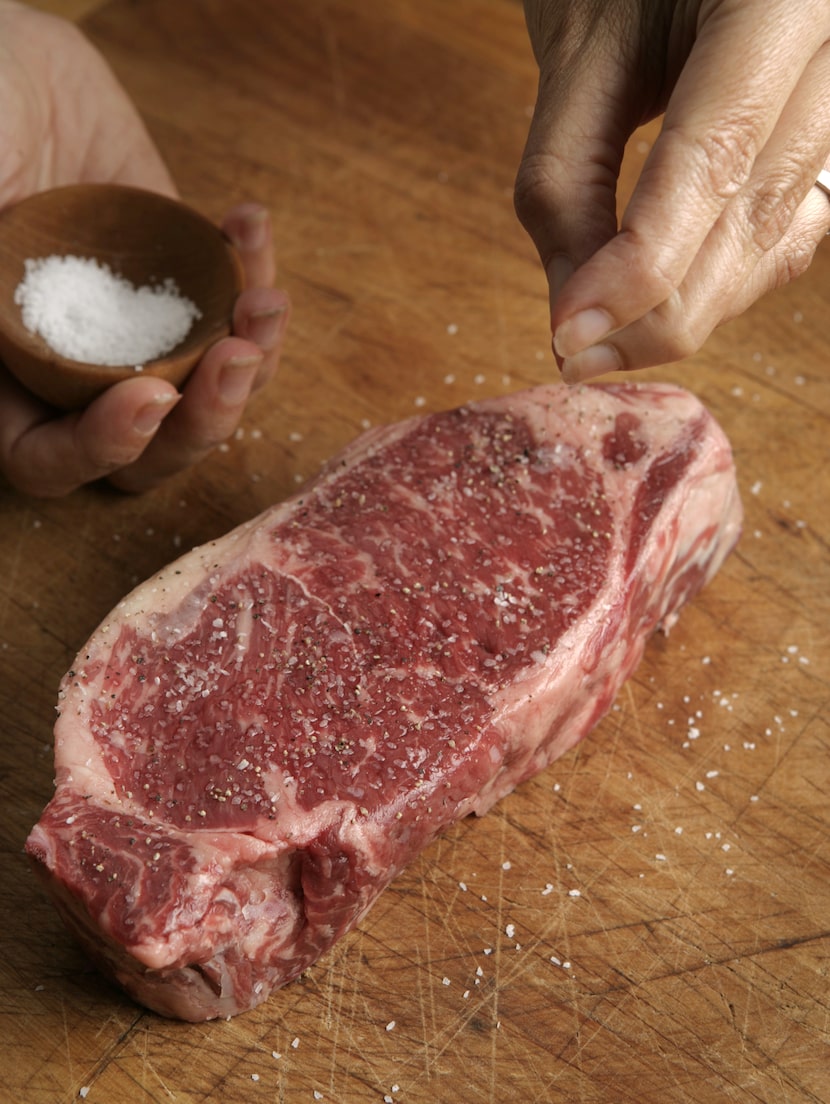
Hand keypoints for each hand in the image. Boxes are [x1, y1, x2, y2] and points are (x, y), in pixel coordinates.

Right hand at [0, 2, 288, 495]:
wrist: (11, 65)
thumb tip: (0, 341)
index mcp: (8, 376)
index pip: (49, 460)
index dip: (100, 448)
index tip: (149, 397)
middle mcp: (76, 372)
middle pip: (150, 450)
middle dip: (204, 421)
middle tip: (235, 361)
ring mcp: (139, 335)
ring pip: (208, 395)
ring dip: (252, 362)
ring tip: (265, 301)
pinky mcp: (184, 288)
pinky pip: (233, 312)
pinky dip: (255, 276)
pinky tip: (247, 225)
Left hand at [514, 0, 829, 381]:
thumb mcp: (576, 51)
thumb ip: (565, 176)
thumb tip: (571, 313)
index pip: (717, 155)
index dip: (641, 262)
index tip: (571, 331)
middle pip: (757, 212)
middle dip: (663, 309)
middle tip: (578, 357)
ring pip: (778, 236)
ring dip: (690, 305)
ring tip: (605, 336)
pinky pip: (787, 230)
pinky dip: (719, 278)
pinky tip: (659, 299)